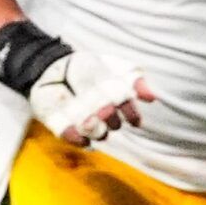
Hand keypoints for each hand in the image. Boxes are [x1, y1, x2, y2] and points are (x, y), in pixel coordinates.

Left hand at [28, 49, 156, 146]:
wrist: (53, 66)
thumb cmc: (85, 68)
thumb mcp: (110, 66)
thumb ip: (132, 79)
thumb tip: (152, 98)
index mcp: (118, 102)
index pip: (130, 113)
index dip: (132, 116)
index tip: (133, 118)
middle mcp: (103, 116)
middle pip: (113, 124)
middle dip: (110, 118)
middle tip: (105, 108)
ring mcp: (84, 123)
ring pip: (96, 134)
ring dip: (96, 129)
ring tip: (89, 120)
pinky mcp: (64, 127)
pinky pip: (72, 138)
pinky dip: (76, 139)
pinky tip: (80, 137)